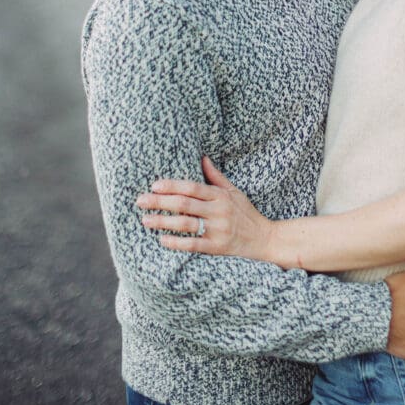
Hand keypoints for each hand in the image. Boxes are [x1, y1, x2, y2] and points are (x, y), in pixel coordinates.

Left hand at [136, 157, 273, 259]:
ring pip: (186, 223)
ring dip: (163, 221)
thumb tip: (202, 157)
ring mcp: (218, 229)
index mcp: (221, 196)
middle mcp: (218, 211)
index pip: (192, 187)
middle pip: (184, 203)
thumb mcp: (234, 192)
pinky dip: (177, 242)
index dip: (172, 186)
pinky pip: (193, 244)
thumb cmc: (246, 214)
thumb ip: (216, 176)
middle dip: (160, 202)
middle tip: (140, 201)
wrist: (265, 239)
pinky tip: (162, 240)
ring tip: (146, 220)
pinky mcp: (217, 247)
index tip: (154, 185)